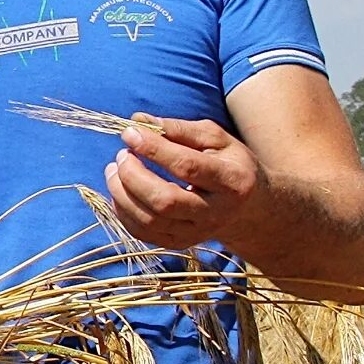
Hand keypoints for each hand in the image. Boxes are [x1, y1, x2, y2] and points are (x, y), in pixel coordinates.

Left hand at [103, 114, 262, 249]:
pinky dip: (122, 211)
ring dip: (121, 193)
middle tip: (122, 155)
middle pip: (165, 201)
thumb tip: (138, 120)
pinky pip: (143, 233)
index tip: (129, 133)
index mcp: (231, 181)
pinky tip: (120, 190)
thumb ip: (178, 129)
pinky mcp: (180, 243)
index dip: (153, 148)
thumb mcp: (215, 139)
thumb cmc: (228, 164)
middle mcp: (215, 212)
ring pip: (149, 221)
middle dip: (133, 175)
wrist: (248, 208)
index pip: (186, 166)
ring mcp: (197, 232)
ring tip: (115, 169)